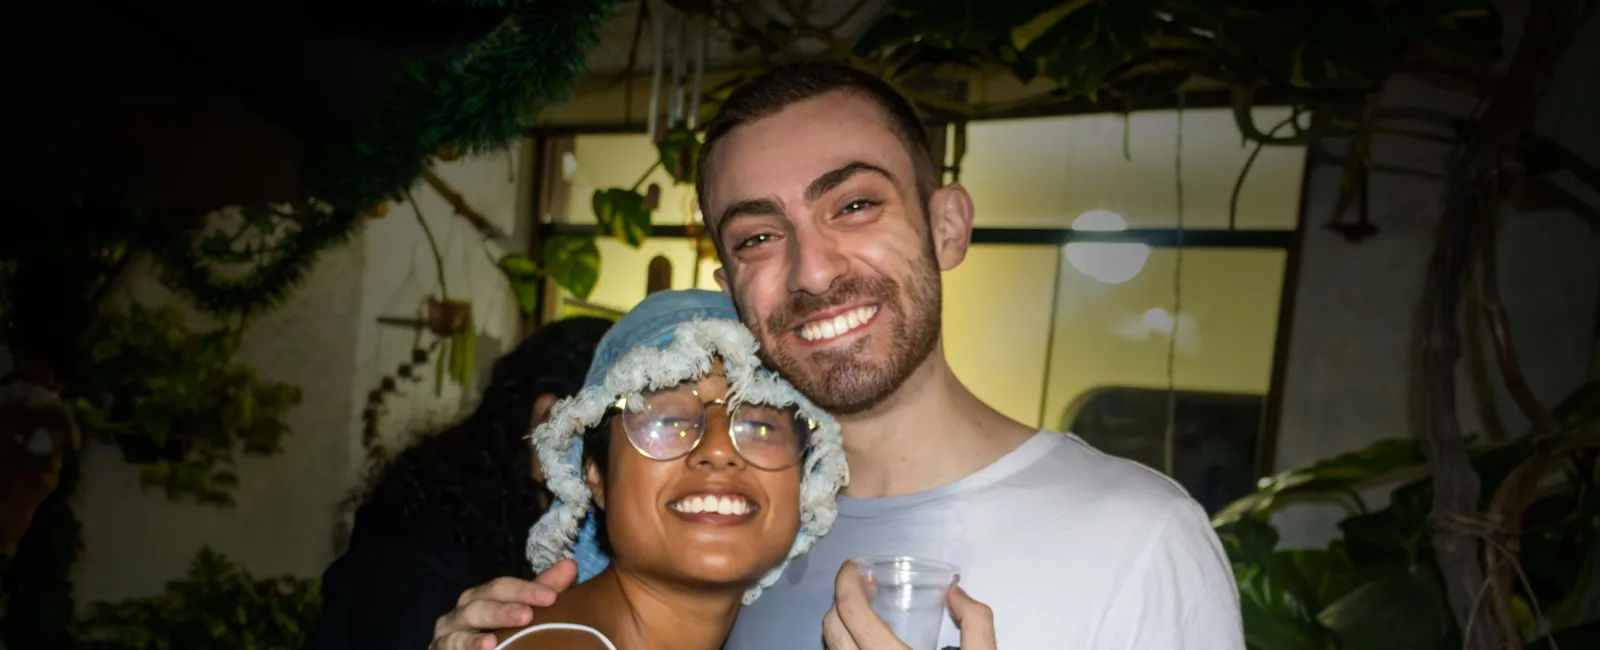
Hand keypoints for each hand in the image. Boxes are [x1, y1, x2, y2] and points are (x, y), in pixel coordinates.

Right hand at [429, 558, 577, 649]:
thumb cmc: (505, 633)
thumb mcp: (526, 611)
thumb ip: (544, 591)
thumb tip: (570, 564)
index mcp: (485, 596)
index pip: (503, 586)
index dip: (525, 589)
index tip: (551, 597)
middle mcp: (464, 610)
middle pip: (481, 602)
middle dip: (503, 610)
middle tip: (527, 615)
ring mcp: (449, 632)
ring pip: (461, 626)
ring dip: (478, 635)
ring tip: (495, 641)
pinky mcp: (441, 648)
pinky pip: (449, 646)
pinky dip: (466, 646)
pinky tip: (485, 648)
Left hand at [822, 560, 995, 649]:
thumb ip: (977, 623)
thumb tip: (955, 593)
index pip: (850, 612)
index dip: (845, 582)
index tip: (854, 567)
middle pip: (831, 628)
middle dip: (840, 601)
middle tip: (863, 589)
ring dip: (839, 627)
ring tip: (864, 617)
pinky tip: (866, 647)